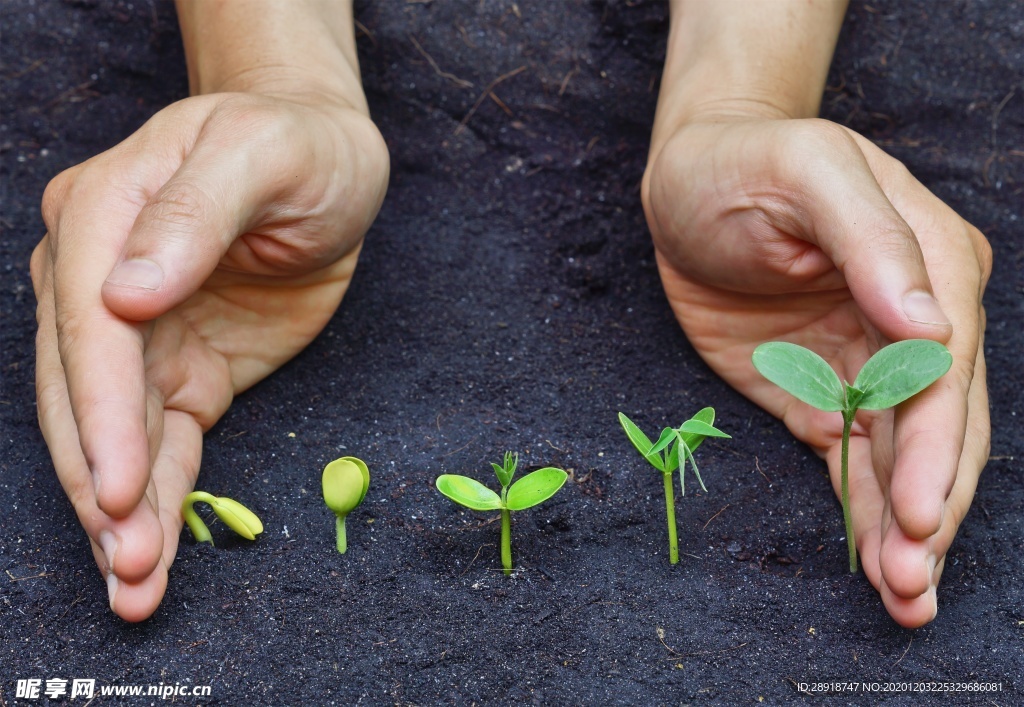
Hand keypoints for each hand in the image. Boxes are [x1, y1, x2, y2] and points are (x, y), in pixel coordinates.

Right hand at [31, 91, 387, 620]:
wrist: (326, 157)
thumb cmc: (299, 143)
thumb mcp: (264, 152)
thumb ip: (196, 212)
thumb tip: (125, 290)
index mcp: (105, 216)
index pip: (89, 329)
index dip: (100, 415)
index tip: (118, 489)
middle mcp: (100, 279)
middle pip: (82, 396)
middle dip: (101, 485)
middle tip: (127, 565)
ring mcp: (137, 330)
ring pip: (113, 435)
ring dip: (120, 513)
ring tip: (134, 587)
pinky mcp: (179, 368)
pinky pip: (161, 442)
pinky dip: (157, 498)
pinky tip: (150, 553)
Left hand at [642, 116, 990, 626]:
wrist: (690, 181)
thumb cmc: (749, 161)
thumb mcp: (809, 171)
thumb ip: (872, 240)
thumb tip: (929, 323)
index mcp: (929, 267)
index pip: (943, 374)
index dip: (934, 450)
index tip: (918, 513)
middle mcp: (911, 325)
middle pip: (935, 431)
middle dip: (927, 510)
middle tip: (911, 585)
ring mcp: (865, 365)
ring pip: (897, 460)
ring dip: (903, 531)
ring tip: (906, 599)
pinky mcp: (818, 392)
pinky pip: (847, 461)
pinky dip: (861, 513)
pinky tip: (875, 564)